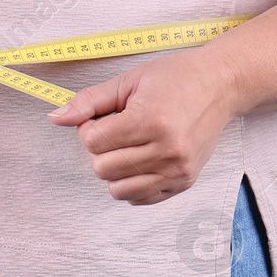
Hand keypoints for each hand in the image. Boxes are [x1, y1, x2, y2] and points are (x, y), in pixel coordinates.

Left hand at [47, 48, 237, 204]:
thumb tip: (56, 118)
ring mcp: (177, 170)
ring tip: (130, 146)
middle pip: (102, 168)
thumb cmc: (175, 78)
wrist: (221, 85)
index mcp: (150, 120)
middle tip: (118, 130)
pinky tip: (141, 160)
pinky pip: (139, 198)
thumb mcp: (129, 80)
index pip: (92, 142)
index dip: (90, 128)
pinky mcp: (184, 182)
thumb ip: (89, 101)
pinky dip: (132, 183)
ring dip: (114, 169)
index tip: (105, 116)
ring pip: (117, 189)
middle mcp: (166, 150)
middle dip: (101, 149)